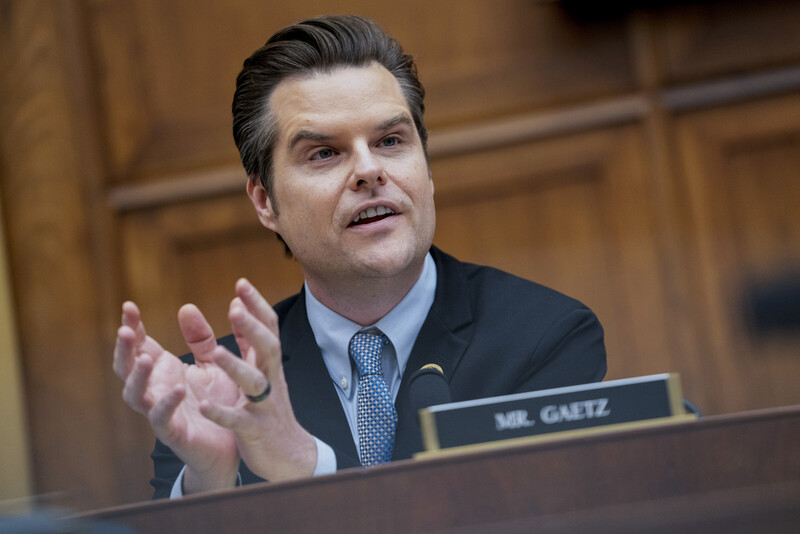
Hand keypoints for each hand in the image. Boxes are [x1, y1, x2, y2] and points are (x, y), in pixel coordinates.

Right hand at [113, 302, 240, 492]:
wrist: (232, 444)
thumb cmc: (216, 402)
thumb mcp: (212, 364)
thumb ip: (200, 338)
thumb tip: (187, 306)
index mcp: (163, 371)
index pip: (139, 346)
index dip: (131, 327)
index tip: (128, 305)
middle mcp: (156, 390)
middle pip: (127, 368)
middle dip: (124, 349)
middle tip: (124, 330)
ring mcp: (160, 412)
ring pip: (135, 395)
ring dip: (137, 377)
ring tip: (146, 359)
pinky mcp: (174, 433)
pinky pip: (162, 420)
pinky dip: (166, 404)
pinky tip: (177, 389)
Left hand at [199, 278, 317, 481]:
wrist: (289, 453)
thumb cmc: (270, 407)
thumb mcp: (262, 369)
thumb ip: (247, 338)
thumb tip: (236, 302)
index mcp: (269, 364)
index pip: (269, 329)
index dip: (257, 305)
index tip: (241, 282)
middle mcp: (271, 380)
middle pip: (269, 348)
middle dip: (254, 327)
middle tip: (236, 307)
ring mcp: (265, 405)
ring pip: (255, 383)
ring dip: (237, 367)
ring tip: (216, 353)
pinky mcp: (255, 430)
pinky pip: (239, 421)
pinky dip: (223, 413)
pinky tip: (204, 407)